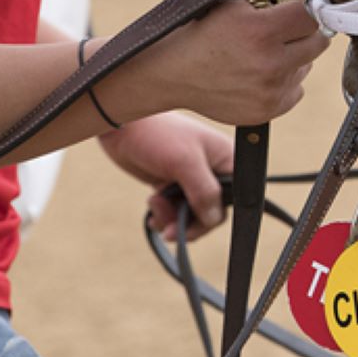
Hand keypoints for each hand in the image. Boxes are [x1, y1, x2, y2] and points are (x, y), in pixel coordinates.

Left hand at [99, 112, 233, 240]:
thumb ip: (204, 192)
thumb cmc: (158, 135)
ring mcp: (193, 179)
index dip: (215, 214)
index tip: (195, 224)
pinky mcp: (173, 185)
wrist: (122, 127)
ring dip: (172, 218)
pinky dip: (164, 215)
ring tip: (155, 203)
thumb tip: (213, 220)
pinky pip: (176, 211)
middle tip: (169, 229)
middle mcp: (214, 171)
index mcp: (227, 160)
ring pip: (192, 215)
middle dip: (189, 221)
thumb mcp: (185, 162)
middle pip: (212, 212)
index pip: (234, 199)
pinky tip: (152, 205)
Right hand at [116, 0, 330, 125]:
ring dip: (294, 56)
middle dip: (305, 31)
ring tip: (262, 52)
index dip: (309, 7)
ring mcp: (270, 91)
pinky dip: (285, 80)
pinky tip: (259, 73)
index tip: (301, 6)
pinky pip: (296, 89)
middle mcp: (270, 64)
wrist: (171, 74)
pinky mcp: (269, 111)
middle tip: (283, 27)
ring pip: (307, 65)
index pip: (314, 15)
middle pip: (319, 41)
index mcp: (260, 31)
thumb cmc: (201, 29)